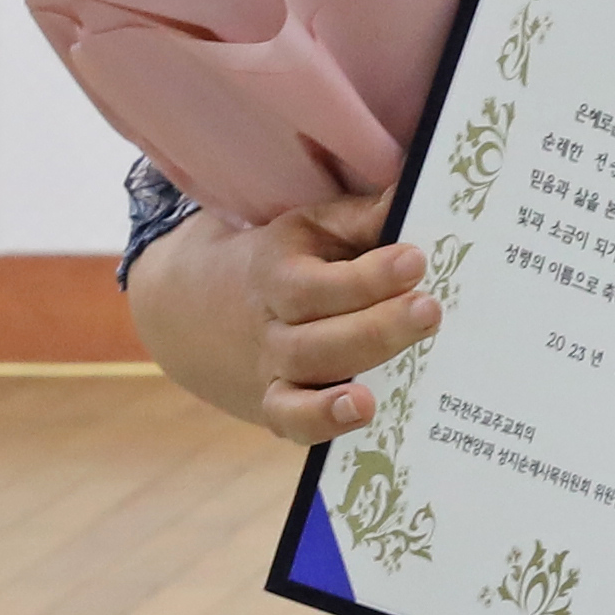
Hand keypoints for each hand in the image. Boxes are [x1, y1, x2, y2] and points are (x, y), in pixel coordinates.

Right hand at [126, 190, 434, 441]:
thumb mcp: (307, 228)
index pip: (321, 282)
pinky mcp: (275, 405)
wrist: (186, 305)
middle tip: (429, 311)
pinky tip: (359, 414)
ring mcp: (271, 370)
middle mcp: (271, 327)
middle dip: (376, 328)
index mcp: (277, 273)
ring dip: (344, 388)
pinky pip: (292, 421)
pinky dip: (320, 422)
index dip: (369, 275)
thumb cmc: (279, 260)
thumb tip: (420, 192)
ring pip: (307, 379)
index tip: (415, 260)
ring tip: (378, 393)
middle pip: (318, 337)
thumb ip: (362, 218)